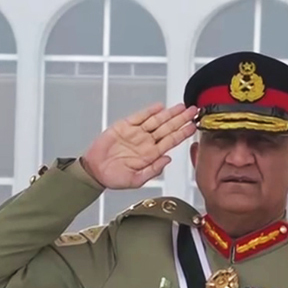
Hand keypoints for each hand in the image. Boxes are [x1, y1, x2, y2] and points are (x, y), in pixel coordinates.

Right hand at [81, 103, 196, 188]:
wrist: (94, 172)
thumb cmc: (114, 178)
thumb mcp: (136, 180)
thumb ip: (153, 170)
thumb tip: (168, 160)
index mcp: (151, 155)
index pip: (171, 141)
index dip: (183, 133)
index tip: (193, 126)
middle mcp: (146, 142)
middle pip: (168, 128)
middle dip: (181, 119)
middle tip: (193, 111)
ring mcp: (136, 133)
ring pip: (157, 121)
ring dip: (169, 113)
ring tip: (181, 107)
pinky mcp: (124, 126)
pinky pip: (139, 117)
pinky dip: (149, 111)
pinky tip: (159, 107)